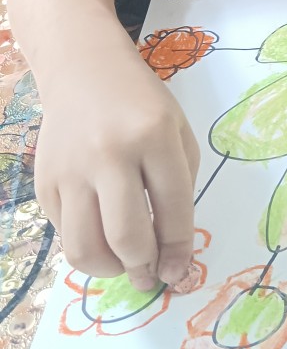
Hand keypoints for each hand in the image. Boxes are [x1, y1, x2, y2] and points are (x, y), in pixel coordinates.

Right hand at [35, 54, 199, 291]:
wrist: (84, 70)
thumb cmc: (141, 103)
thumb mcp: (177, 130)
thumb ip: (179, 185)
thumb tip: (172, 248)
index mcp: (154, 136)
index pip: (173, 209)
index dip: (179, 250)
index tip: (179, 272)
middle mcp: (109, 153)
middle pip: (126, 237)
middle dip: (144, 269)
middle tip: (151, 277)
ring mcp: (70, 170)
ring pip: (85, 247)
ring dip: (109, 270)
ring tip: (124, 265)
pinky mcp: (44, 182)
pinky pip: (64, 233)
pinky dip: (86, 246)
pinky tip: (101, 236)